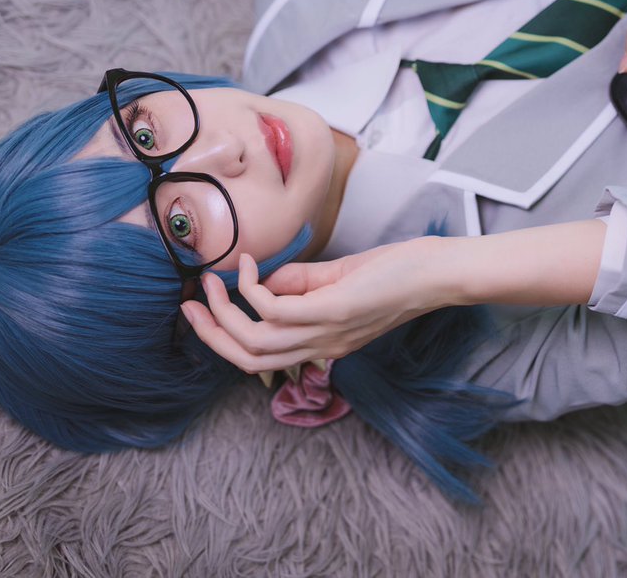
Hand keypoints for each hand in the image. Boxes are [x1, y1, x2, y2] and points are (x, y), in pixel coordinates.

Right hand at [180, 238, 451, 373]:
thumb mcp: (341, 281)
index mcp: (324, 345)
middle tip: (189, 305)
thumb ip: (301, 284)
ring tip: (210, 282)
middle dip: (212, 334)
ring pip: (254, 342)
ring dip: (223, 313)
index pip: (264, 360)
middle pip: (248, 359)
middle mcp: (322, 347)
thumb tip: (262, 281)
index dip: (227, 341)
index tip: (204, 311)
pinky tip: (250, 267)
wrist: (438, 275)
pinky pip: (274, 309)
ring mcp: (326, 332)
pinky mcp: (332, 311)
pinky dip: (252, 289)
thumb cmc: (398, 274)